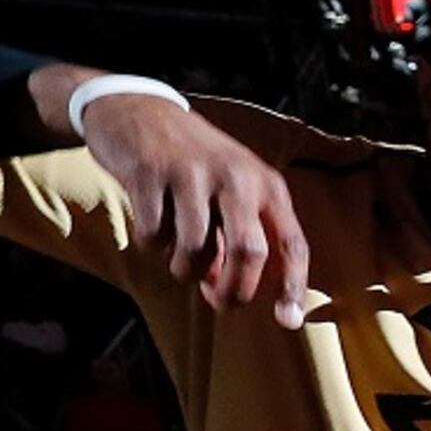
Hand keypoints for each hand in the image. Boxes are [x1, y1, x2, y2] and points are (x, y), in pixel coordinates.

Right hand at [76, 91, 311, 325]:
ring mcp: (191, 173)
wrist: (137, 110)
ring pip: (196, 250)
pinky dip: (153, 248)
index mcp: (266, 184)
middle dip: (235, 290)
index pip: (292, 243)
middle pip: (249, 252)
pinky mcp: (148, 174)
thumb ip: (239, 237)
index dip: (293, 285)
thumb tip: (230, 291)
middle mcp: (236, 177)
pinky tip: (154, 232)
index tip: (287, 320)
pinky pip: (154, 235)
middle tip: (219, 303)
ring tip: (181, 263)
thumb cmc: (193, 163)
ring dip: (186, 271)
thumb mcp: (233, 190)